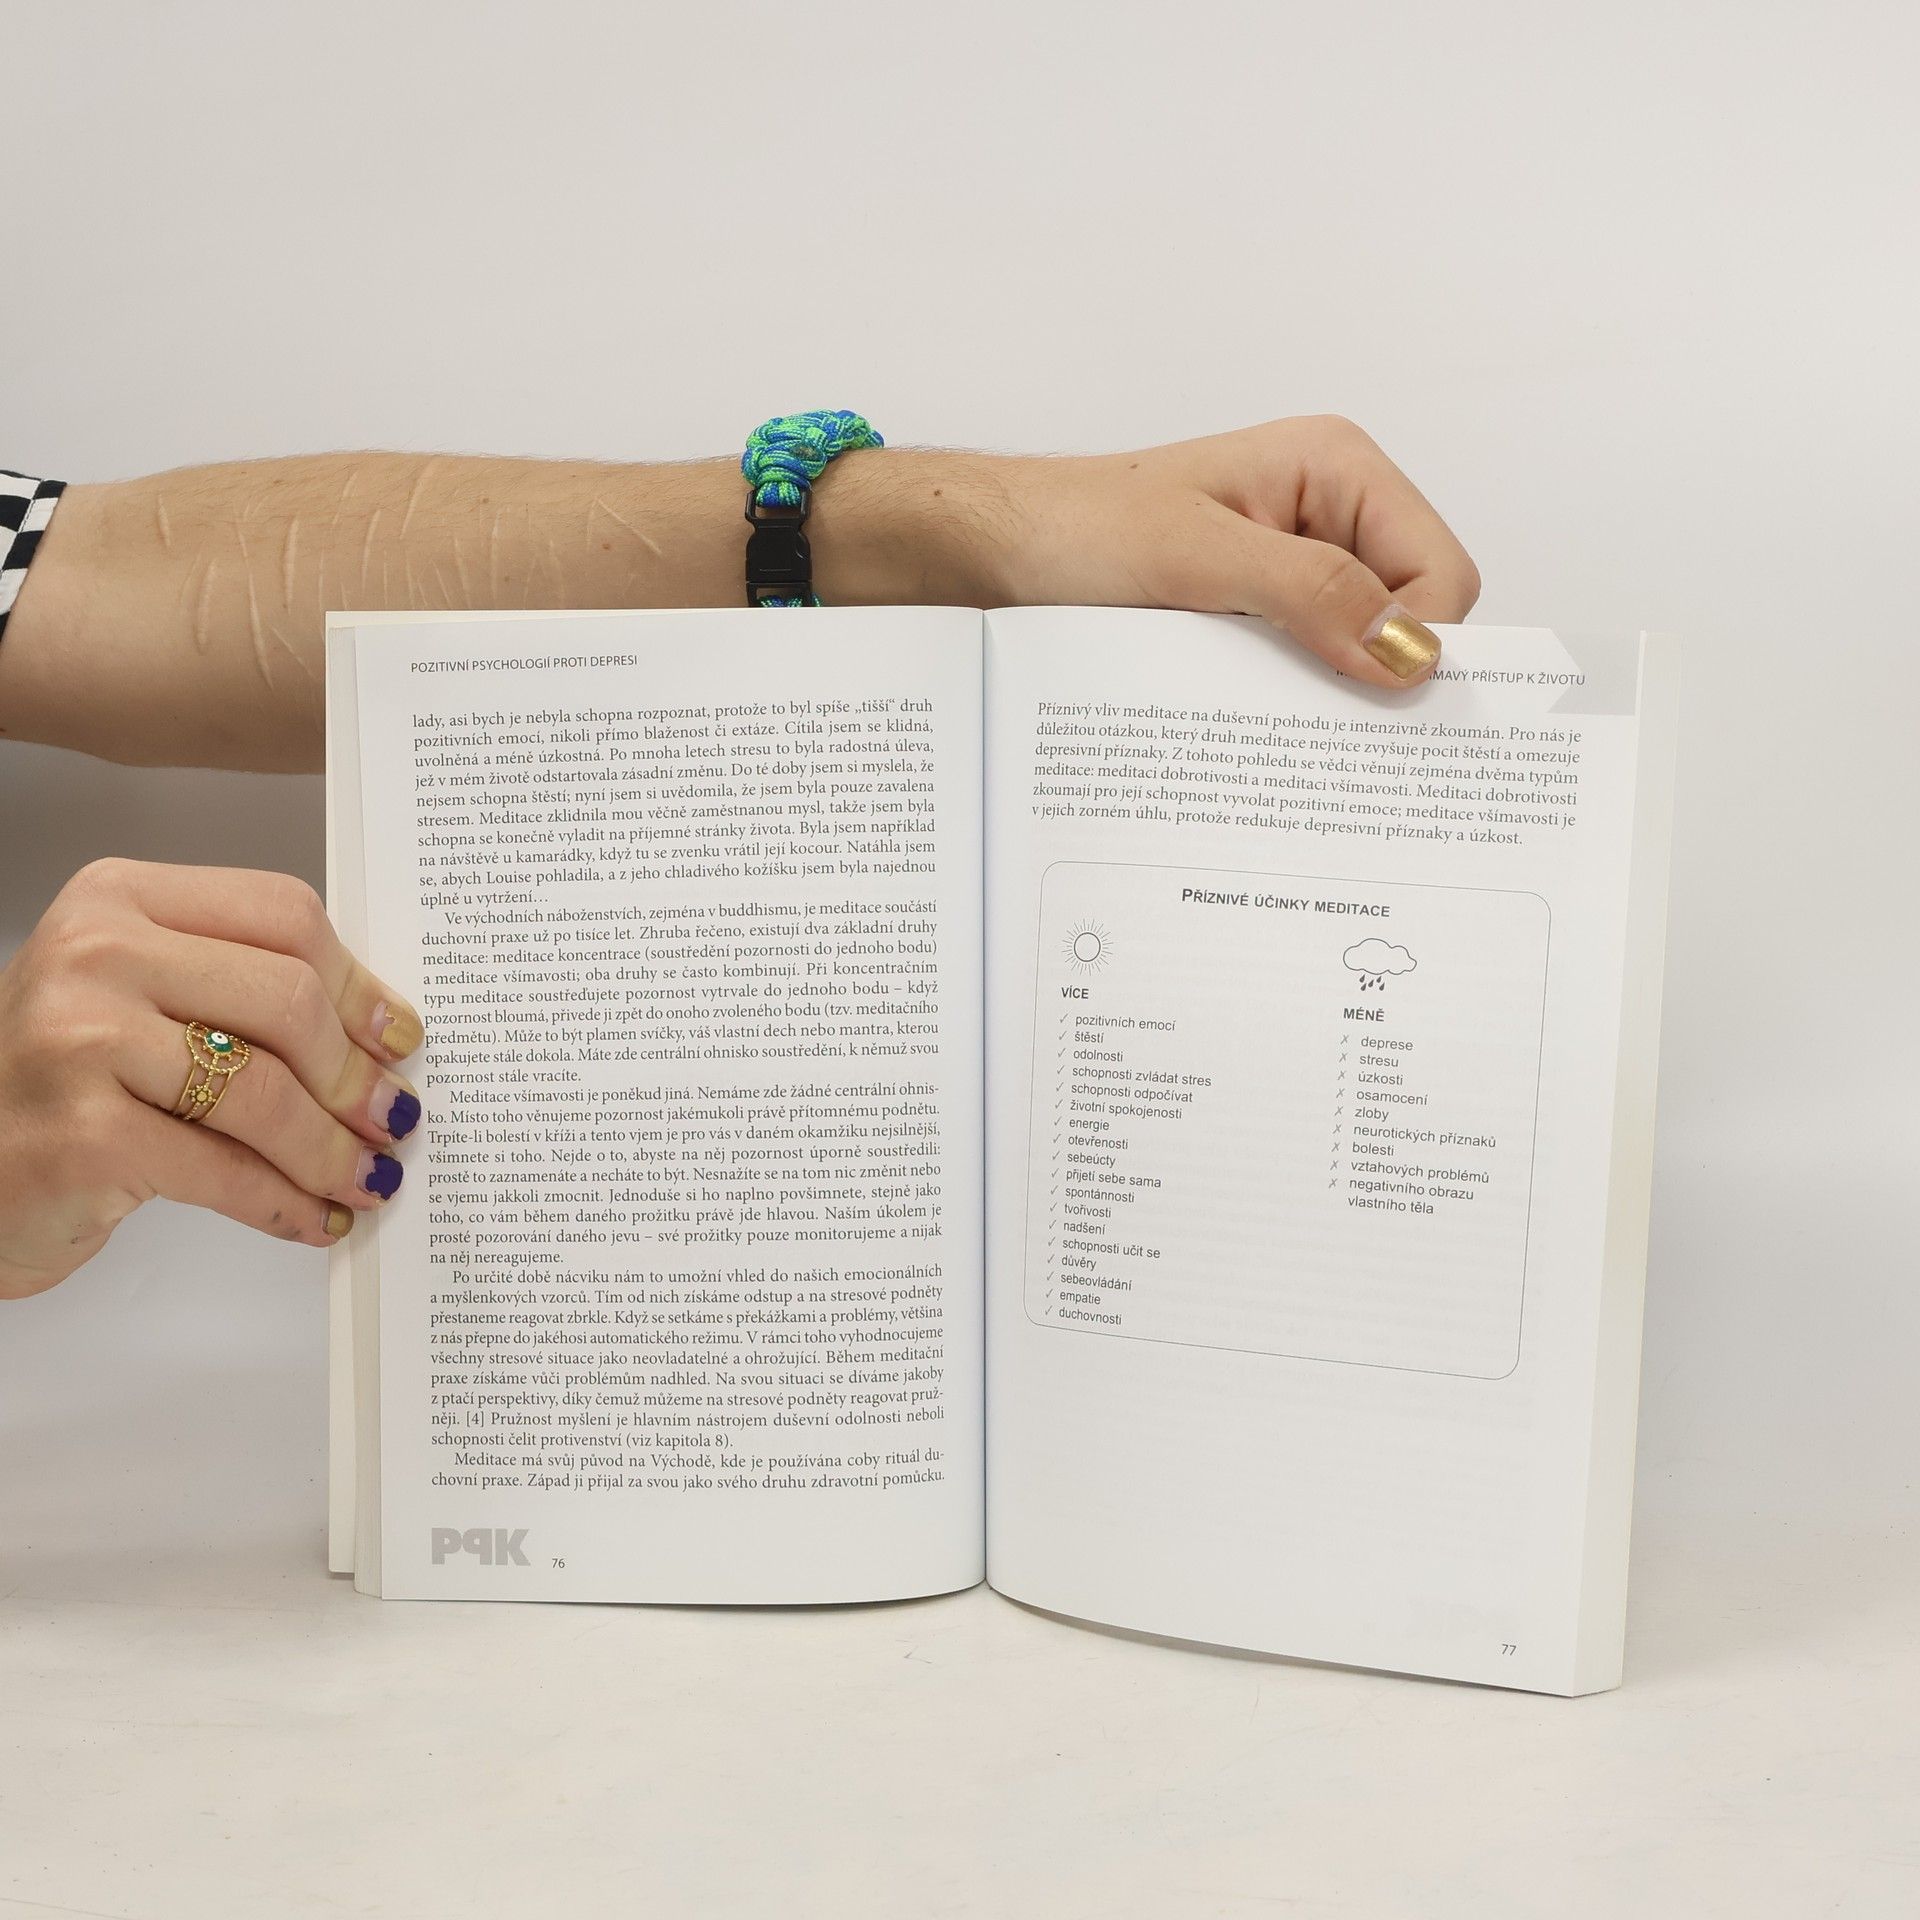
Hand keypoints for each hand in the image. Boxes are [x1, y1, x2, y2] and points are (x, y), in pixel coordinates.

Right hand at [0, 859, 424, 1299]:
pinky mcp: (81, 1136)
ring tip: (368, 1178)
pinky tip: (317, 1218)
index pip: (283, 914)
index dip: (358, 984)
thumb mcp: (139, 1001)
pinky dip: (286, 1202)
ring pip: (266, 1092)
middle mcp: (93, 954)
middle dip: (355, 1075)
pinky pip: (225, 1171)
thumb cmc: (60, 1084)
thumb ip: (241, 991)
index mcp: (119, 898)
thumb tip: (383, 1035)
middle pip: (288, 1000)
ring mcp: (79, 1042)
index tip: (399, 1037)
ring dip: (332, 1149)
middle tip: (392, 1119)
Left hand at [980, 416, 1480, 687]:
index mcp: (1337, 467)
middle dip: (1378, 669)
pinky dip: (1292, 696)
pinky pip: (1310, 664)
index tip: (1374, 700)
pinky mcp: (1261, 611)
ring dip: (1331, 688)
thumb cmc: (1079, 530)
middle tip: (1317, 718)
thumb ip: (1309, 593)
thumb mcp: (1197, 559)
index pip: (1442, 572)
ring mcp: (1298, 565)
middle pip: (1415, 615)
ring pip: (1363, 649)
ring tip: (1272, 714)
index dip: (1422, 642)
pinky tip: (1252, 714)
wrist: (997, 553)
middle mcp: (1331, 512)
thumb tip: (1409, 650)